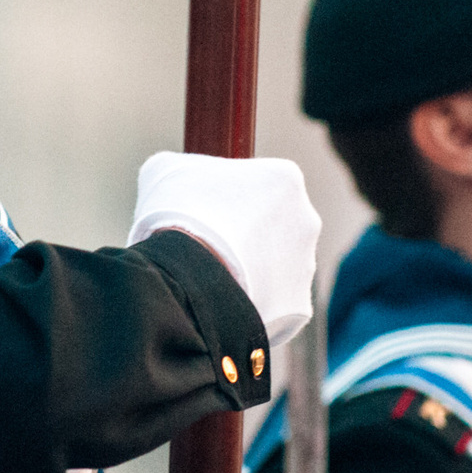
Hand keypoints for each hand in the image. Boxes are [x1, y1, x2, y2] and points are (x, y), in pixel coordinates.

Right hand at [126, 152, 319, 346]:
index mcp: (285, 178)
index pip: (262, 183)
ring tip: (215, 275)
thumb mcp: (165, 170)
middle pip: (276, 225)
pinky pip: (277, 303)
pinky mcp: (298, 305)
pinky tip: (225, 301)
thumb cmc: (178, 215)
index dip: (232, 197)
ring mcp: (306, 265)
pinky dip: (255, 304)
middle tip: (212, 244)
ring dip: (253, 270)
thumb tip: (176, 176)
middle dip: (249, 234)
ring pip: (278, 266)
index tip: (208, 210)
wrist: (186, 275)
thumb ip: (182, 166)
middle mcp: (306, 219)